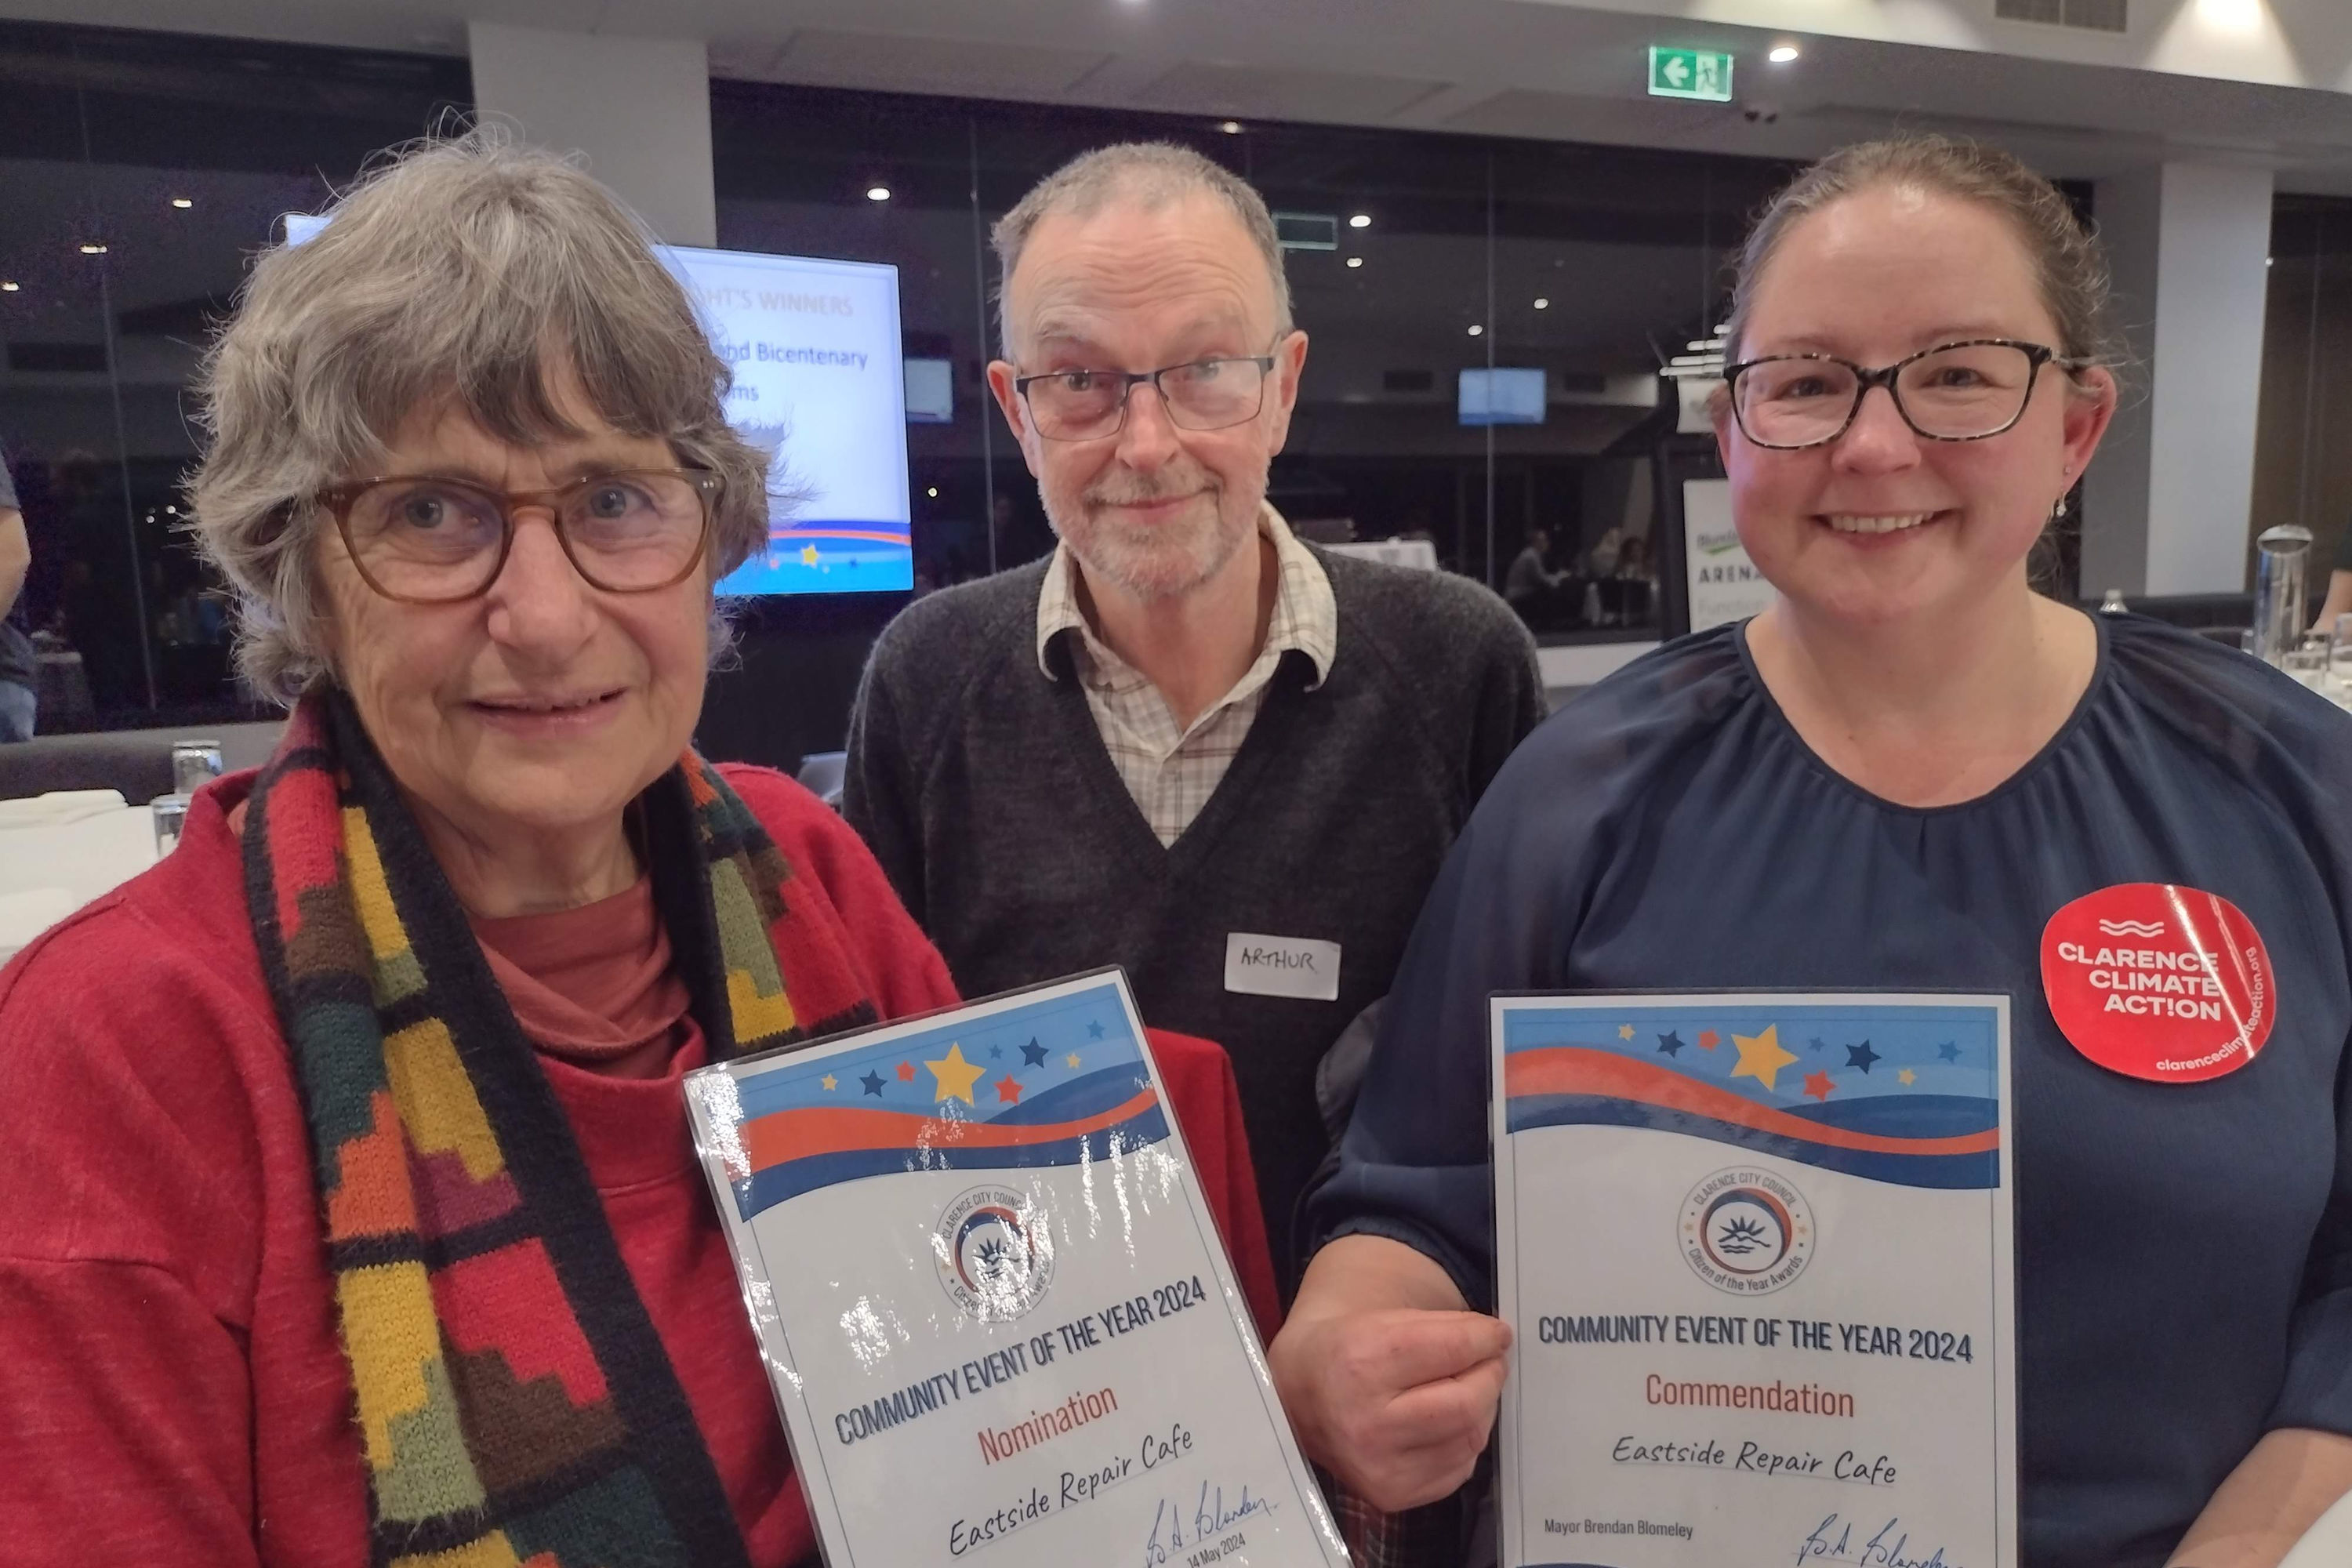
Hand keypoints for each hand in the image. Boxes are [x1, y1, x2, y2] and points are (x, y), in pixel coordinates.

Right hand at [1270, 1305, 1510, 1511]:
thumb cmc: (1348, 1350)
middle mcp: (1366, 1422)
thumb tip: (1498, 1341)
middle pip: (1467, 1402)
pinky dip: (1465, 1441)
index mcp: (1360, 1363)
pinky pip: (1459, 1468)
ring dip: (1482, 1408)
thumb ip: (1445, 1327)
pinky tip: (1448, 1422)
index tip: (1497, 1334)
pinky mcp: (1391, 1495)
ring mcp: (1378, 1467)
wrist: (1302, 1394)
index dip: (1485, 1339)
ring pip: (1469, 1438)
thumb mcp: (1385, 1319)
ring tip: (1468, 1387)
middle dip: (1490, 1376)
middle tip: (1491, 1360)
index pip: (1450, 1350)